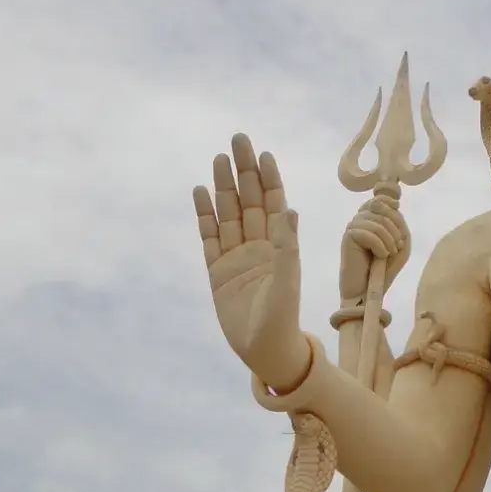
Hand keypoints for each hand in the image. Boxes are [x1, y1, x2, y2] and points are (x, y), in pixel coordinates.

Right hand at [193, 133, 308, 390]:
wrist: (265, 351)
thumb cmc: (282, 319)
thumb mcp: (286, 281)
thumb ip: (286, 247)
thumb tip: (290, 210)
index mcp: (280, 248)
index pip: (274, 205)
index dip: (270, 179)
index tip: (264, 154)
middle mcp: (259, 247)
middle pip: (250, 201)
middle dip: (244, 172)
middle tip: (239, 140)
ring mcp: (236, 257)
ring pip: (229, 214)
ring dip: (224, 187)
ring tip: (219, 159)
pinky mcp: (217, 271)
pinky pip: (210, 237)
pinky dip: (205, 215)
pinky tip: (200, 192)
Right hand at [340, 192, 411, 302]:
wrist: (368, 289)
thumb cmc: (384, 268)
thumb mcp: (400, 245)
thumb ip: (400, 225)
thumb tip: (393, 206)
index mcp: (371, 219)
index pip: (379, 199)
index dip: (389, 202)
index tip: (397, 210)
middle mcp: (360, 220)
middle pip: (381, 210)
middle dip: (395, 229)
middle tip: (396, 248)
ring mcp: (353, 227)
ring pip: (377, 222)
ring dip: (389, 240)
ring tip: (388, 254)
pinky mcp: (348, 237)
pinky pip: (369, 233)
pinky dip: (379, 246)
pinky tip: (379, 257)